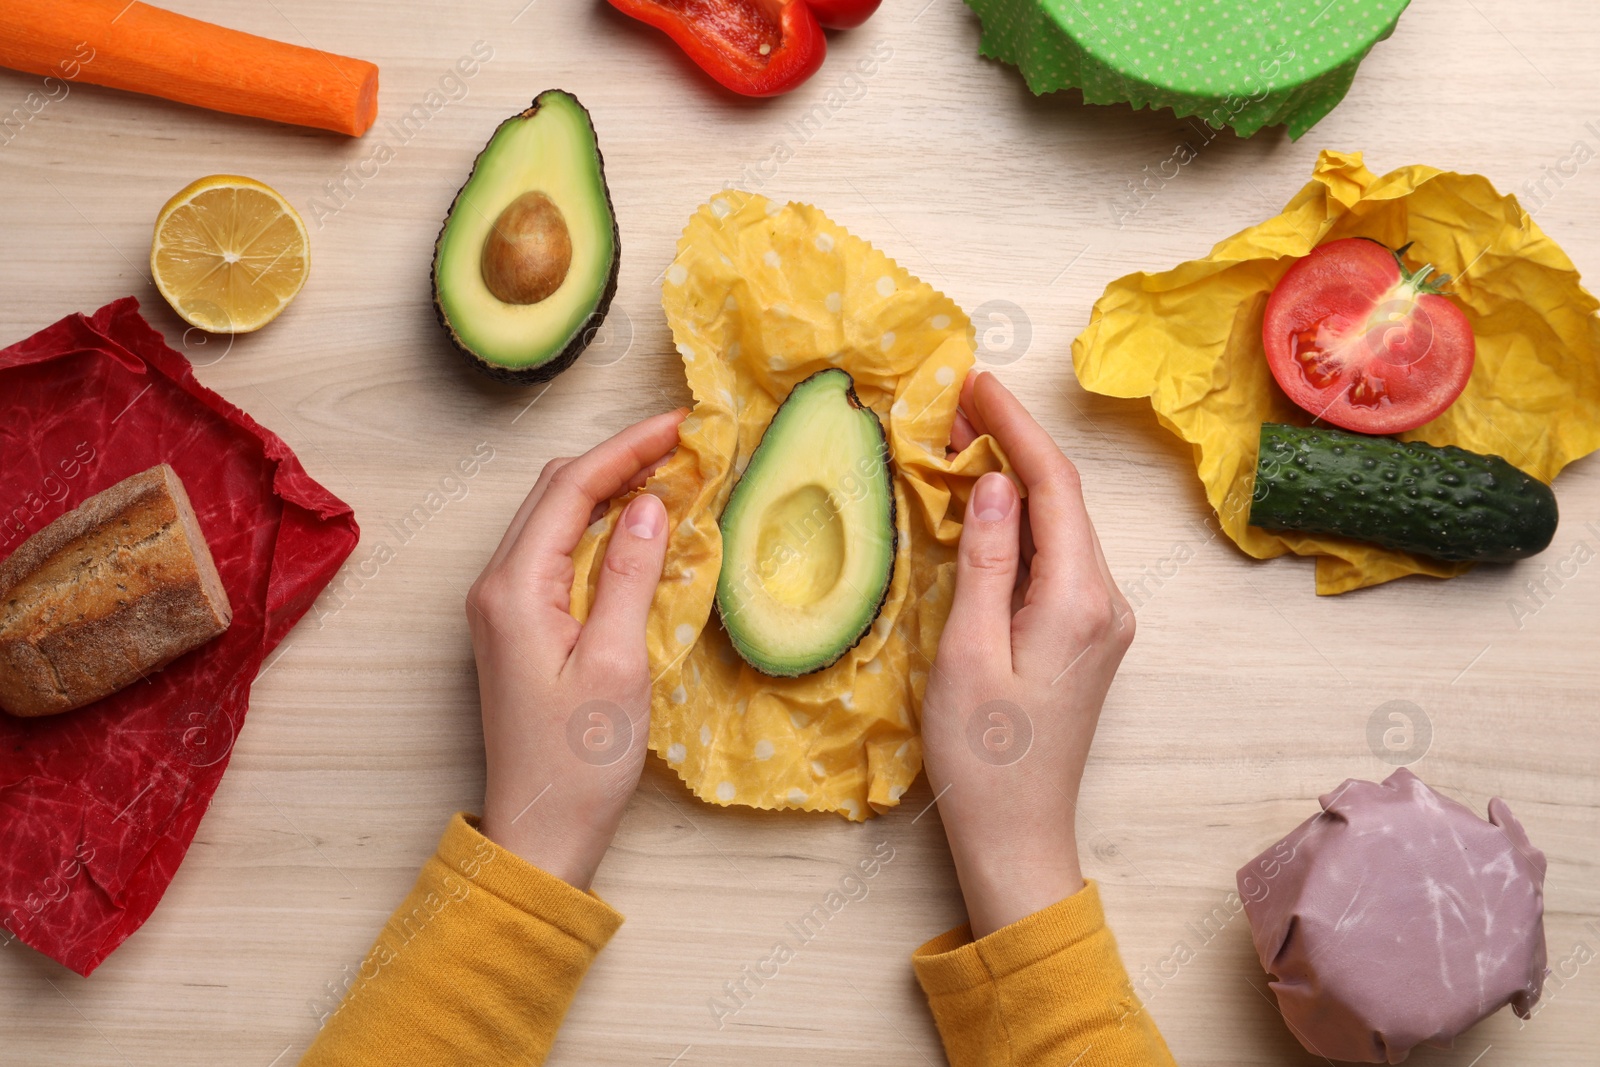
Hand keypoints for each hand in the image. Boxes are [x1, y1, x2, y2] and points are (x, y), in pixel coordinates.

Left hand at [469, 409, 684, 890]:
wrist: (539, 833)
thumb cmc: (580, 760)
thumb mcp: (616, 665)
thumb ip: (629, 577)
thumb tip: (652, 503)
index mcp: (514, 589)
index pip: (570, 489)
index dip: (625, 448)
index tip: (681, 425)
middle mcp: (496, 586)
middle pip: (554, 492)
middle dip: (616, 458)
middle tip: (683, 444)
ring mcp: (503, 606)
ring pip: (555, 518)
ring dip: (608, 488)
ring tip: (670, 474)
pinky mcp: (518, 626)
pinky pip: (557, 552)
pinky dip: (600, 527)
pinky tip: (640, 528)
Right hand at [922, 372, 1134, 937]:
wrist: (1018, 835)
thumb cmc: (982, 757)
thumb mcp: (967, 654)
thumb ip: (987, 562)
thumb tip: (997, 483)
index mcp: (1080, 602)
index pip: (1054, 486)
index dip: (1015, 427)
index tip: (974, 381)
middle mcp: (1108, 602)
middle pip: (1066, 499)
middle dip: (1015, 443)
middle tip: (956, 404)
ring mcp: (1105, 620)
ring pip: (1064, 525)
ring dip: (1019, 479)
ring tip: (963, 442)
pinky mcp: (1090, 635)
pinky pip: (1059, 557)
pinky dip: (1025, 521)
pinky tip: (988, 507)